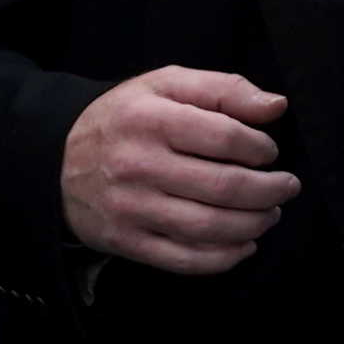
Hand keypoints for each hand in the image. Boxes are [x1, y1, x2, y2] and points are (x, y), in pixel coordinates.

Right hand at [61, 67, 300, 275]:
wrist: (58, 160)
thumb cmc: (124, 118)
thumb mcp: (165, 84)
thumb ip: (223, 88)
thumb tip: (276, 106)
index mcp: (150, 118)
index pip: (226, 137)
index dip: (261, 148)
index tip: (269, 152)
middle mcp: (138, 164)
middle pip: (224, 187)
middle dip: (269, 191)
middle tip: (286, 187)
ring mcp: (131, 208)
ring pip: (210, 228)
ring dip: (254, 224)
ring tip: (269, 214)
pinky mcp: (127, 242)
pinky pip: (186, 259)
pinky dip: (225, 257)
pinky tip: (243, 243)